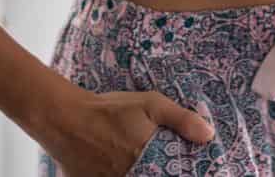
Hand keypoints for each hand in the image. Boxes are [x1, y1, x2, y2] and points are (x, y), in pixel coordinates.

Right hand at [38, 82, 215, 176]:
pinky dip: (117, 174)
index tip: (184, 167)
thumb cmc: (110, 110)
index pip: (172, 174)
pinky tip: (120, 165)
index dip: (178, 170)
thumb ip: (181, 120)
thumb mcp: (150, 104)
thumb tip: (209, 135)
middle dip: (157, 170)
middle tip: (155, 160)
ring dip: (140, 171)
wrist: (66, 118)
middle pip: (153, 175)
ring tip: (135, 159)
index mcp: (149, 163)